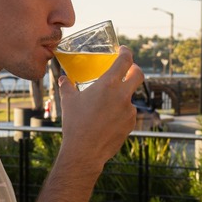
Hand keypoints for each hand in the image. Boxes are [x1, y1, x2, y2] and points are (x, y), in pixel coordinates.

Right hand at [58, 46, 142, 167]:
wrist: (85, 151)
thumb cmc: (75, 124)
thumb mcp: (68, 101)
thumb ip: (67, 86)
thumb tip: (63, 79)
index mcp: (108, 84)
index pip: (125, 61)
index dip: (126, 52)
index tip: (123, 50)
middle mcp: (122, 95)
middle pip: (138, 75)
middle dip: (135, 69)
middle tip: (129, 69)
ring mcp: (129, 110)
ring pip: (130, 97)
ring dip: (122, 96)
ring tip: (106, 106)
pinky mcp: (131, 124)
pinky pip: (128, 113)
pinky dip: (121, 112)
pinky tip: (108, 120)